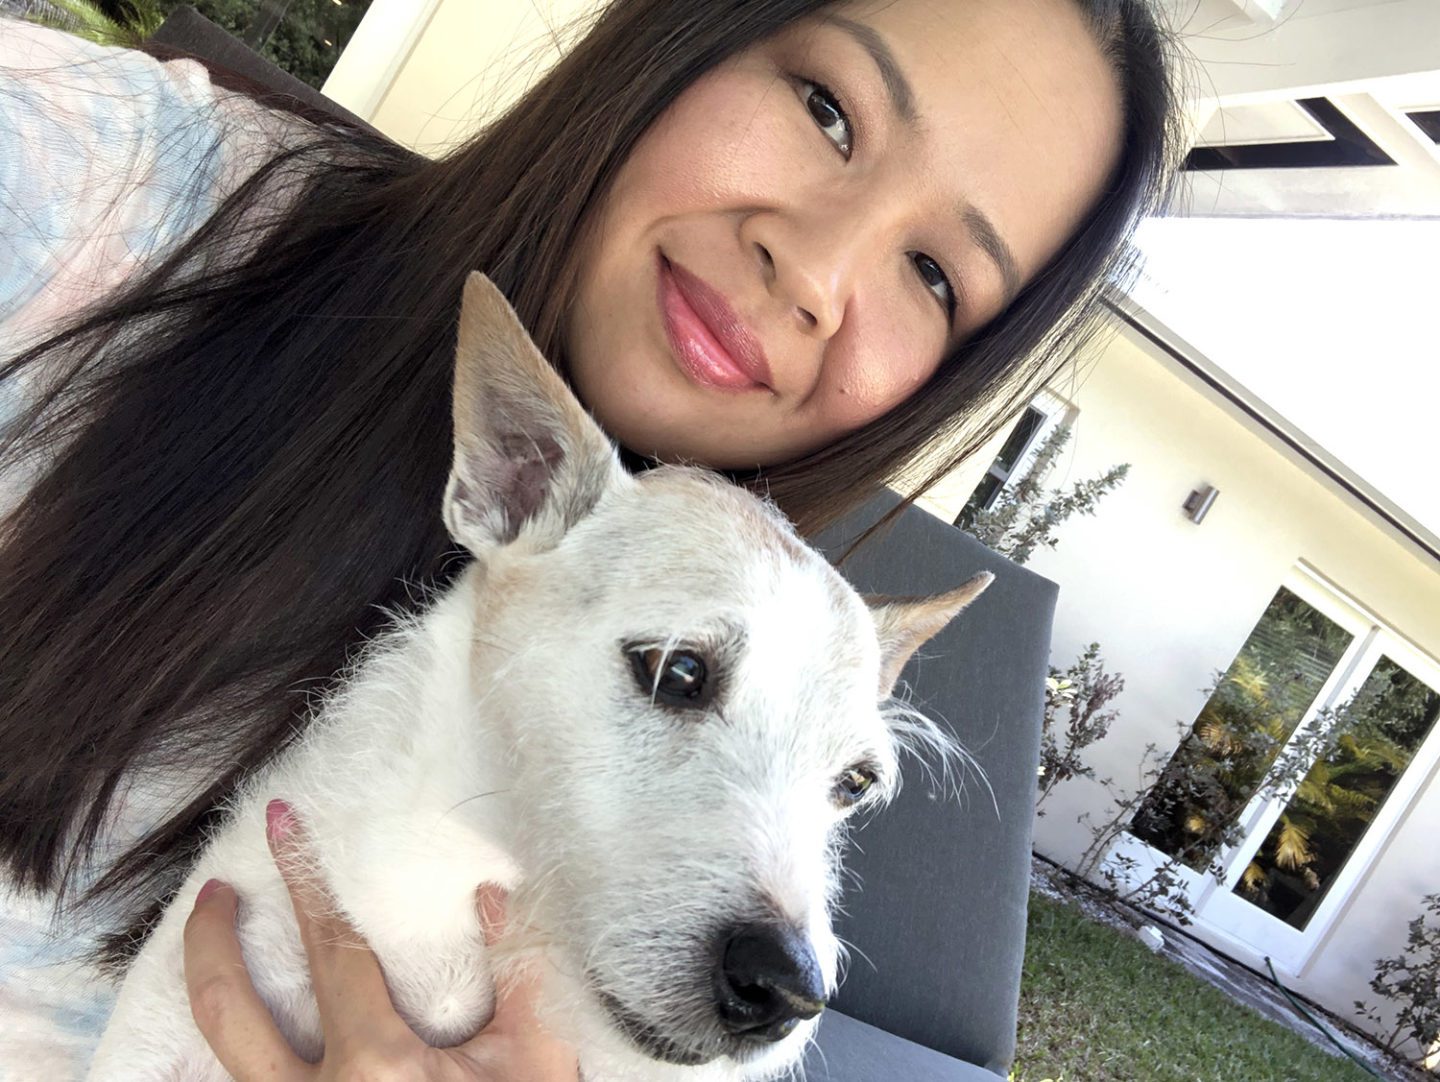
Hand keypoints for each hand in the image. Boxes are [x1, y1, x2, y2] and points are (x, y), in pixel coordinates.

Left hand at [182, 802, 578, 1080]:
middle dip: (208, 941)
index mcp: (376, 1064)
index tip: (285, 823)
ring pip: (221, 1063)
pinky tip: (243, 1029)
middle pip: (229, 1010)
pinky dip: (235, 1057)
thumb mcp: (535, 1053)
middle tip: (215, 893)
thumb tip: (487, 895)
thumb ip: (517, 966)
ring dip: (211, 1001)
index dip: (310, 877)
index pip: (333, 945)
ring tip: (213, 951)